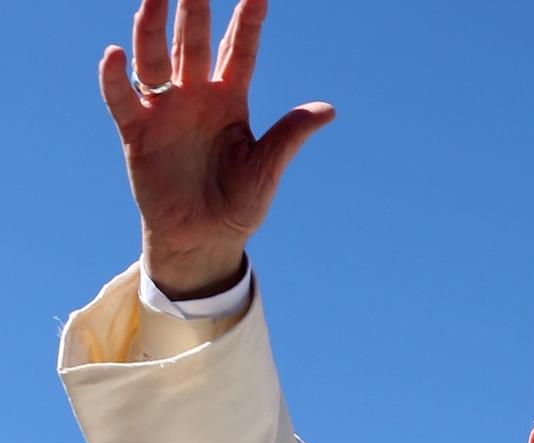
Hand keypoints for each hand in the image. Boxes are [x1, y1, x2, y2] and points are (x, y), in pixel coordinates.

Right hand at [99, 0, 333, 297]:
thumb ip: (290, 136)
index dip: (247, 21)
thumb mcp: (268, 169)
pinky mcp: (136, 132)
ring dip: (153, 28)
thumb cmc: (239, 203)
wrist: (204, 239)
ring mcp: (164, 111)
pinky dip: (116, 78)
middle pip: (193, 43)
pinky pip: (121, 99)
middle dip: (193, 9)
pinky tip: (116, 53)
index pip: (240, 51)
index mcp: (230, 101)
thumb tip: (328, 109)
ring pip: (155, 59)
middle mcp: (195, 97)